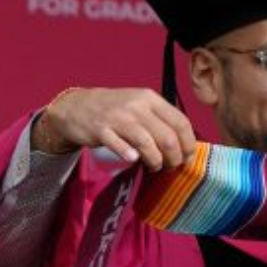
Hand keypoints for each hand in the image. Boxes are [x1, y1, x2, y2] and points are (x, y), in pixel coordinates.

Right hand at [32, 87, 195, 170]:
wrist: (78, 106)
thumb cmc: (114, 110)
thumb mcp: (139, 106)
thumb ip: (159, 120)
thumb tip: (183, 144)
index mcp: (151, 99)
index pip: (180, 122)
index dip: (188, 144)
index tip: (187, 158)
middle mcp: (137, 106)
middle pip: (166, 136)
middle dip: (173, 157)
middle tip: (170, 167)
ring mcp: (118, 118)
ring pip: (146, 143)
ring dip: (155, 161)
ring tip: (154, 167)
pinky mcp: (101, 130)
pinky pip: (119, 145)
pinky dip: (128, 155)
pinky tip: (133, 160)